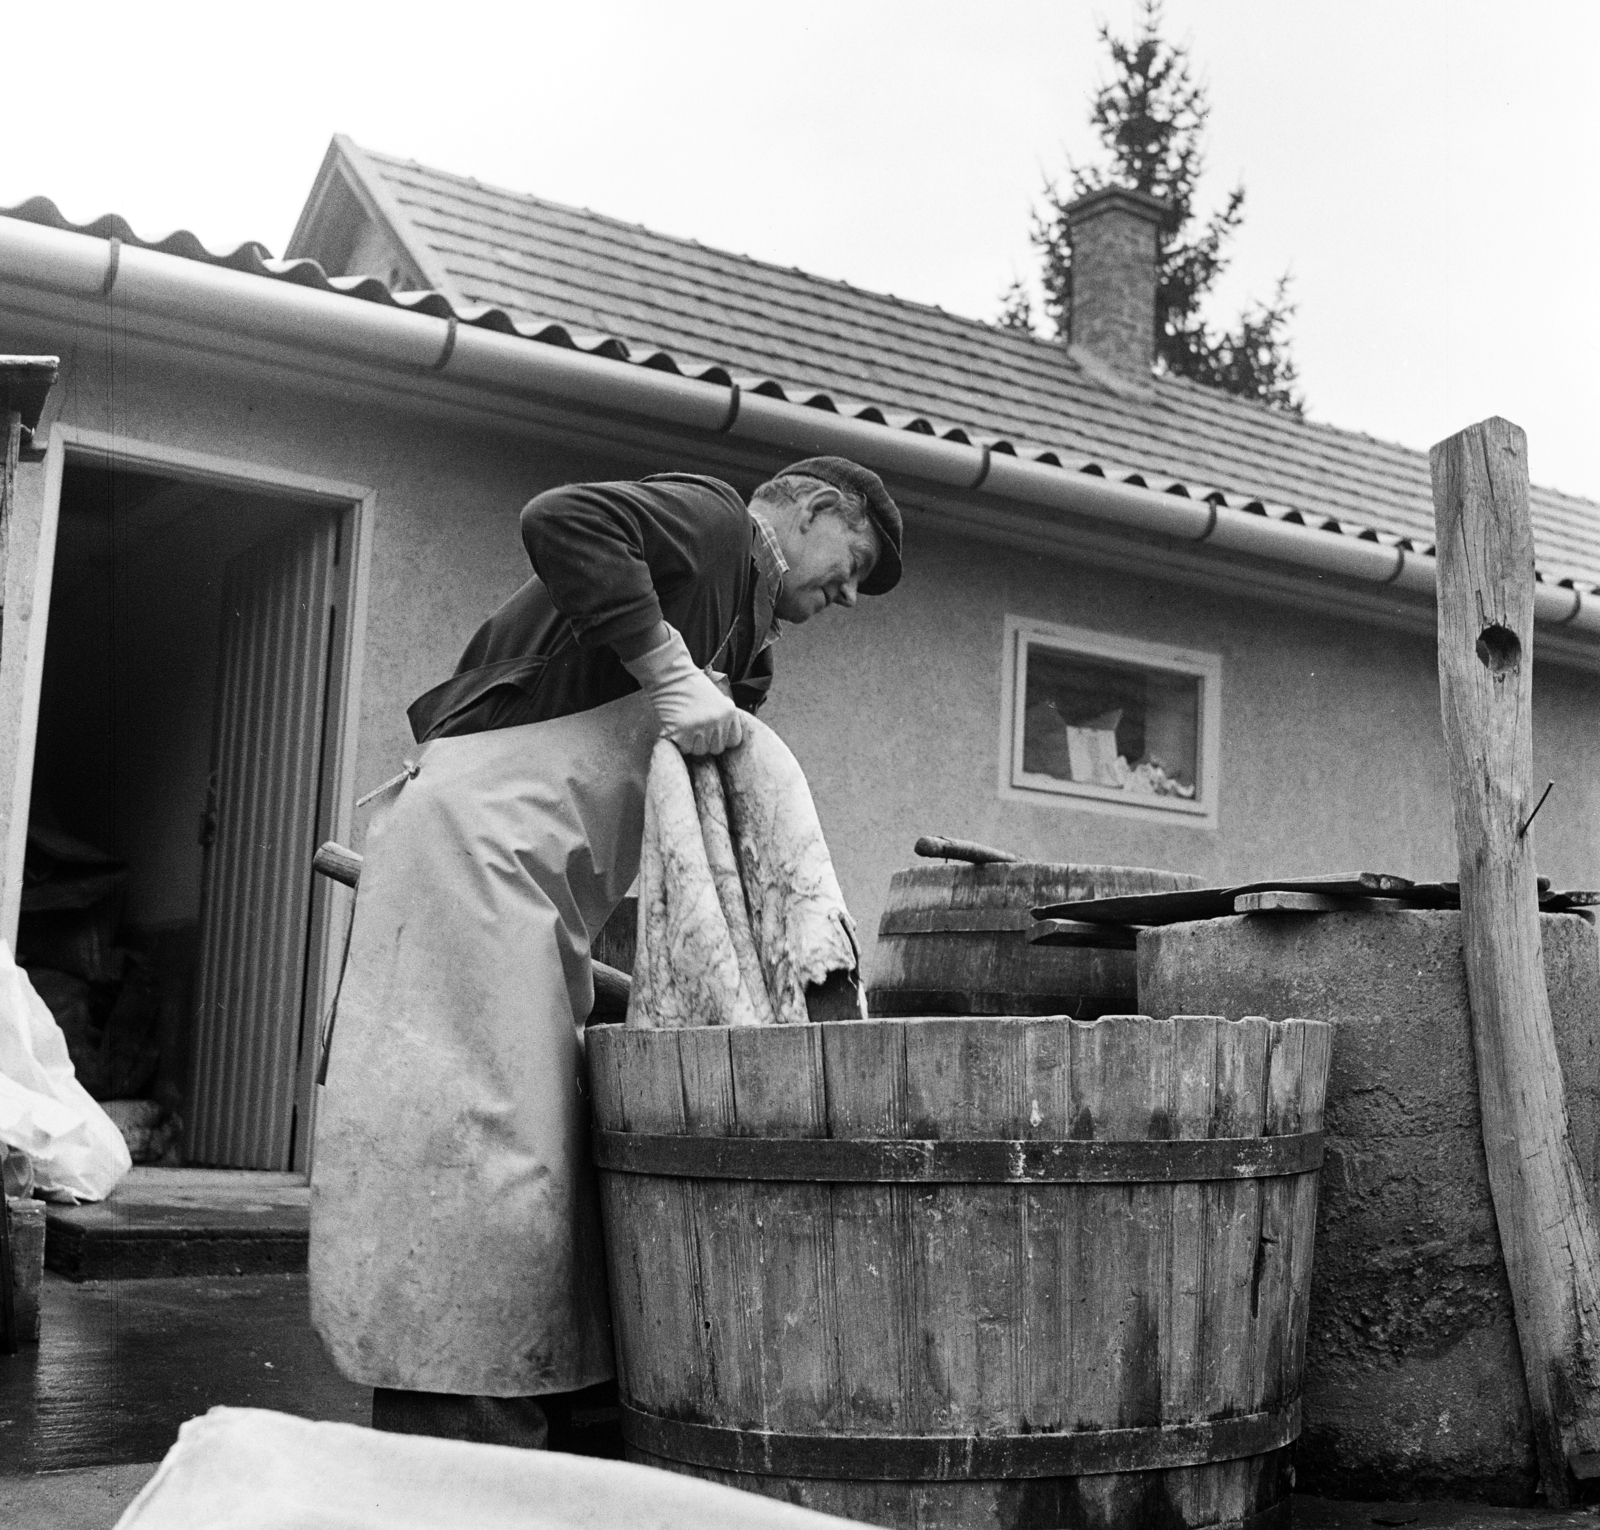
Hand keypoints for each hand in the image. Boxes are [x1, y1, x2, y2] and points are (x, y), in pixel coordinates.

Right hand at [620, 626, 745, 755]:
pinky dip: (679, 742)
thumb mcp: (718, 698)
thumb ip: (724, 718)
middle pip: (716, 749)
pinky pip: (684, 749)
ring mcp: (699, 728)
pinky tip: (677, 727)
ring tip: (686, 725)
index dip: (722, 738)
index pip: (733, 742)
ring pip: (700, 751)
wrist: (670, 676)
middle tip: (696, 727)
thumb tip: (728, 737)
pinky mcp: (681, 733)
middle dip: (707, 742)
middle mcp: (717, 722)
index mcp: (729, 713)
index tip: (712, 731)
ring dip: (692, 743)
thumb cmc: (692, 686)